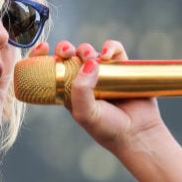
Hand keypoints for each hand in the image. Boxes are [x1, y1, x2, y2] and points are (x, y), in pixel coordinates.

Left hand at [28, 40, 165, 155]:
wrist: (138, 134)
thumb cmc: (108, 129)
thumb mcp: (85, 113)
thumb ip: (81, 90)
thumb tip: (89, 62)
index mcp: (67, 91)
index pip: (50, 70)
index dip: (43, 56)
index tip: (43, 48)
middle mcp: (83, 81)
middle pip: (68, 56)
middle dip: (64, 48)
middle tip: (67, 52)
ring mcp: (102, 73)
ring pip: (89, 51)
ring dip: (85, 48)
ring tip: (90, 57)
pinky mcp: (122, 68)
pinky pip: (114, 50)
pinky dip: (110, 47)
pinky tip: (108, 55)